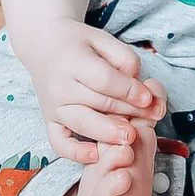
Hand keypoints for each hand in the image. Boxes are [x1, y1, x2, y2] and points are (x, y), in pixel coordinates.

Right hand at [18, 17, 166, 163]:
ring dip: (108, 134)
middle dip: (128, 112)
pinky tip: (95, 156)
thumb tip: (138, 83)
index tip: (148, 97)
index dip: (128, 90)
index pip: (104, 80)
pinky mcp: (49, 121)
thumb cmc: (78, 42)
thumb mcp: (102, 38)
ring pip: (82, 123)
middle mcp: (60, 86)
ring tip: (130, 138)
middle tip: (152, 118)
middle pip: (98, 102)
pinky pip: (59, 142)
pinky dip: (75, 153)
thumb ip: (123, 57)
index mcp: (73, 61)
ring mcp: (53, 106)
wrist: (43, 45)